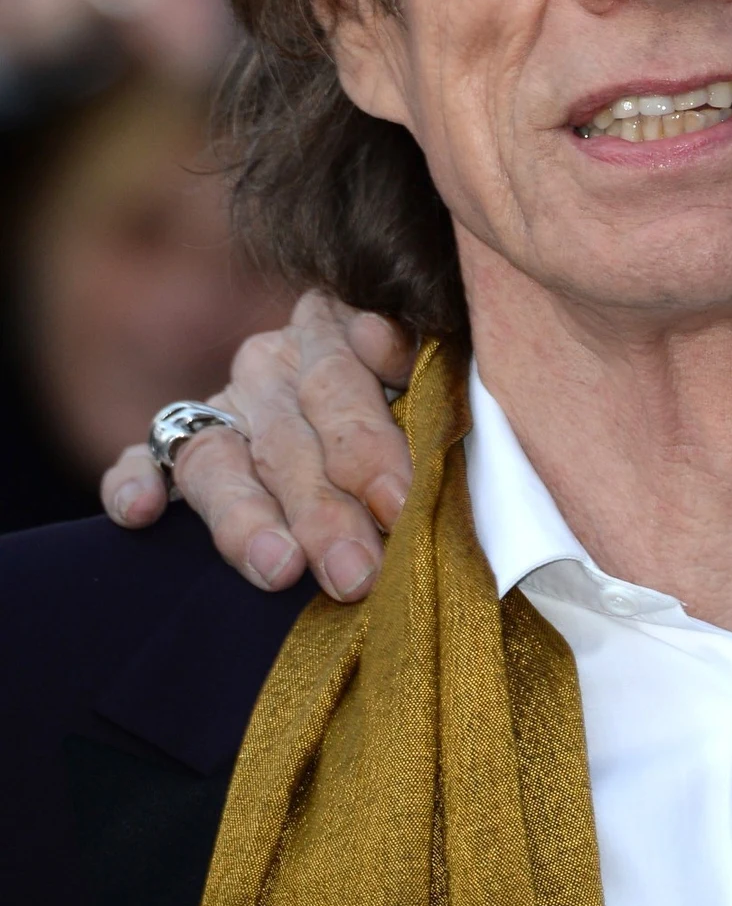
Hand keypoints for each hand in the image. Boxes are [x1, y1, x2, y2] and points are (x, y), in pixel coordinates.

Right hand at [101, 292, 415, 599]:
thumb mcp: (422, 374)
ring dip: (245, 519)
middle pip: (287, 439)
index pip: (338, 383)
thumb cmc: (411, 402)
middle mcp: (269, 365)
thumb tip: (386, 342)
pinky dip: (135, 483)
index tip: (397, 504)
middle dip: (322, 511)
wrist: (355, 399)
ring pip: (218, 460)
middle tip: (354, 572)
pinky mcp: (174, 444)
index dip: (367, 446)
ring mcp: (219, 406)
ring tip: (278, 568)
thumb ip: (410, 362)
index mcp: (330, 333)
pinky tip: (142, 512)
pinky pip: (141, 459)